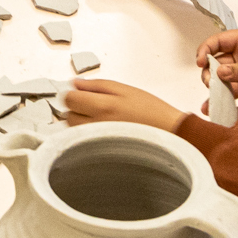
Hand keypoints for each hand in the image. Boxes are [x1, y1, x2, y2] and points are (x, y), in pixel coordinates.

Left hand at [59, 78, 188, 131]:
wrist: (169, 134)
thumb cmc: (151, 111)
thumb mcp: (125, 89)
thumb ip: (97, 85)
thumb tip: (75, 83)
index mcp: (103, 107)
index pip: (69, 99)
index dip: (73, 94)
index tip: (81, 94)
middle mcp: (97, 126)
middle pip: (68, 116)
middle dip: (76, 108)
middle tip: (93, 106)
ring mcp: (98, 142)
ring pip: (73, 131)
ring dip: (80, 123)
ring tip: (100, 119)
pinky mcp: (101, 153)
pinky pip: (82, 143)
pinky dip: (86, 136)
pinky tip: (101, 131)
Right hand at [200, 29, 237, 115]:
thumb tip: (221, 72)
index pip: (220, 43)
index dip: (207, 50)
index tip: (201, 61)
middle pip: (219, 68)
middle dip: (211, 77)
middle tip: (213, 86)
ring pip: (227, 89)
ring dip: (218, 98)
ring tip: (213, 108)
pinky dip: (233, 115)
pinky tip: (225, 120)